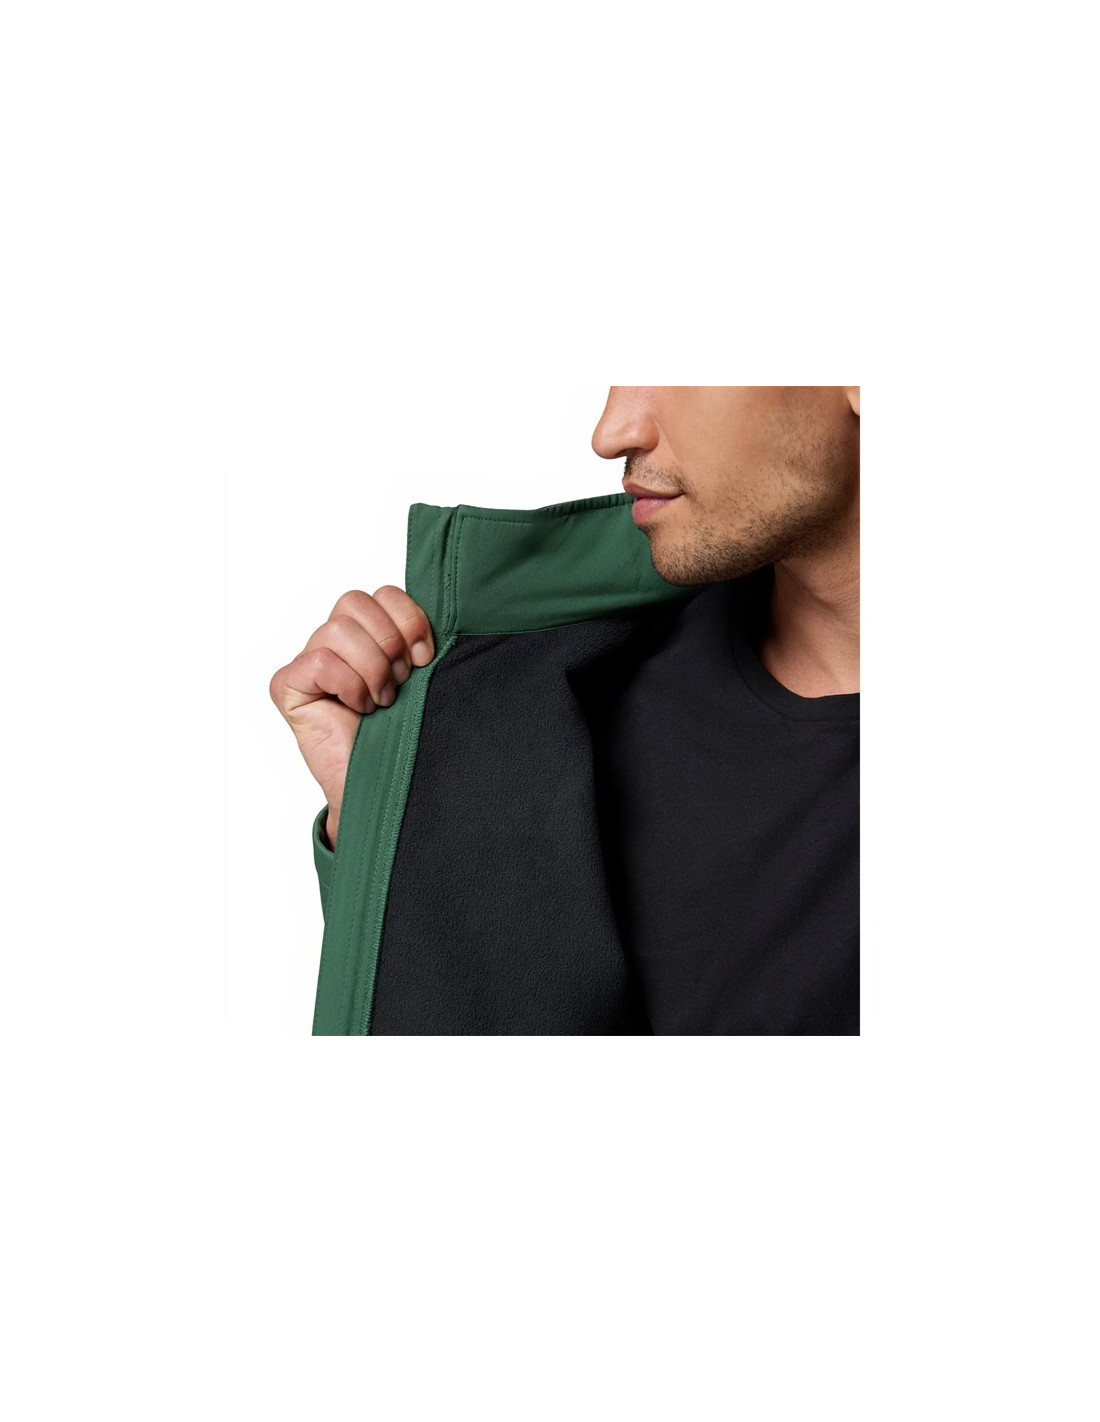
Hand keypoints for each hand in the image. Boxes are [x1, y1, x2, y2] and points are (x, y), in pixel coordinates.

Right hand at [269, 586, 434, 846]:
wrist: (383, 785)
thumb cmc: (401, 735)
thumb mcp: (418, 677)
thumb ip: (415, 639)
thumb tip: (441, 611)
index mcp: (365, 632)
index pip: (382, 593)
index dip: (408, 621)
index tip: (423, 659)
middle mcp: (332, 641)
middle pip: (355, 602)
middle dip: (389, 644)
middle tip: (399, 683)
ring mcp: (306, 662)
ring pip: (338, 630)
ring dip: (371, 670)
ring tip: (380, 701)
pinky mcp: (287, 685)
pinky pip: (319, 661)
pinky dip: (347, 685)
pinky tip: (356, 709)